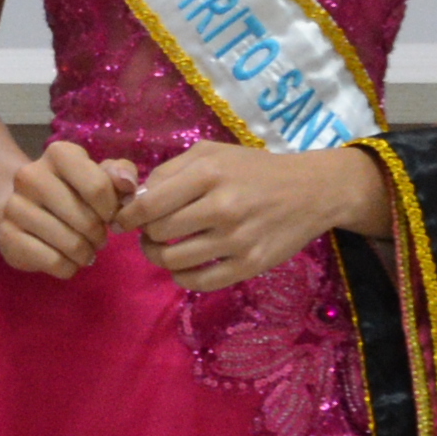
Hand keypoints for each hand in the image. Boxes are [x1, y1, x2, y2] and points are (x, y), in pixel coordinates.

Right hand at [0, 137, 139, 278]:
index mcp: (58, 154)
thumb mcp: (99, 176)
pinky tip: (68, 261)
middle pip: (85, 220)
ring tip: (85, 251)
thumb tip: (128, 183)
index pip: (98, 187)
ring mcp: (14, 206)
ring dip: (86, 254)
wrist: (22, 207)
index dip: (111, 209)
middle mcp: (30, 176)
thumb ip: (121, 174)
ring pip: (70, 244)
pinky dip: (68, 267)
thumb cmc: (71, 191)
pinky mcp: (6, 235)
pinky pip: (53, 261)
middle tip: (98, 238)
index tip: (109, 215)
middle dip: (99, 235)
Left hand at [125, 140, 381, 293]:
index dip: (127, 217)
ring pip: (173, 261)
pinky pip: (199, 282)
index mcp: (208, 173)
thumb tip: (134, 199)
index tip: (124, 221)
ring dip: (160, 257)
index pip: (148, 205)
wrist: (312, 190)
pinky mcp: (250, 265)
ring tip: (165, 248)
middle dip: (146, 235)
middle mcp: (222, 206)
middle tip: (153, 231)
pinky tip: (185, 266)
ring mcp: (237, 239)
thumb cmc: (254, 169)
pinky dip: (182, 277)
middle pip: (157, 234)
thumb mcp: (211, 153)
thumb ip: (169, 171)